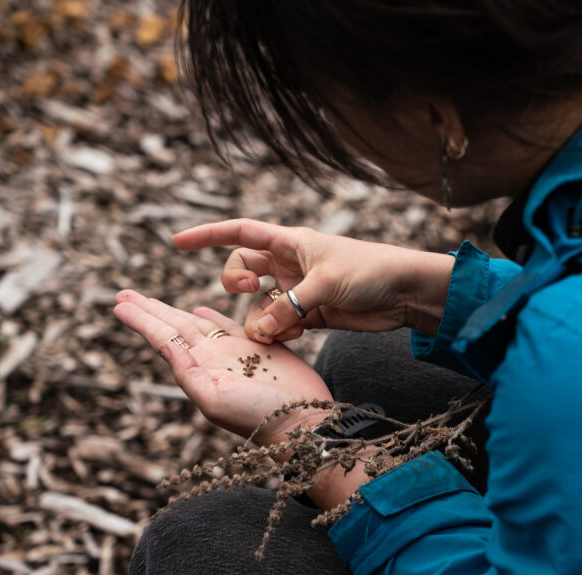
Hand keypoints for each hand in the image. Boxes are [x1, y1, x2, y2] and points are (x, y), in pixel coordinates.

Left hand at [113, 290, 330, 443]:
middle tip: (123, 293)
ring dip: (173, 310)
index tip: (118, 303)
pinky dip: (212, 316)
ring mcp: (234, 352)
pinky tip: (199, 309)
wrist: (301, 422)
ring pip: (197, 323)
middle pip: (175, 326)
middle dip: (149, 309)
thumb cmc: (258, 417)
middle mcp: (212, 359)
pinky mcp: (259, 346)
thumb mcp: (215, 400)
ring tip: (150, 300)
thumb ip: (187, 373)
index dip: (141, 320)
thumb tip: (165, 345)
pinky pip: (229, 325)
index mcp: (198, 369)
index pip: (163, 338)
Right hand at [172, 219, 454, 342]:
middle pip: (243, 268)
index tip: (176, 242)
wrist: (405, 293)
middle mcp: (290, 263)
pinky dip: (279, 331)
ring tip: (284, 325)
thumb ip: (288, 307)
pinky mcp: (311, 314)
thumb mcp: (325, 285)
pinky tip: (295, 335)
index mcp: (290, 242)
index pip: (239, 233)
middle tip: (246, 289)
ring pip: (260, 303)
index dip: (207, 235)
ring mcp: (299, 289)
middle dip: (235, 282)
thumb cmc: (369, 272)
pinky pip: (280, 323)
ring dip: (261, 317)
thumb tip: (257, 331)